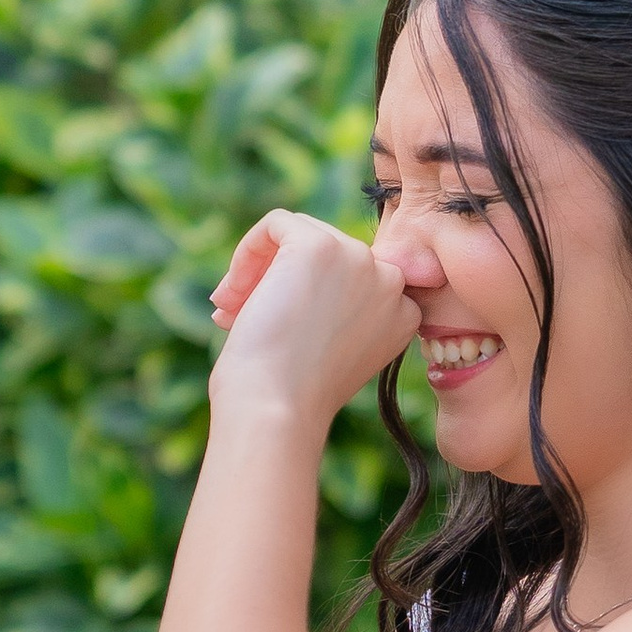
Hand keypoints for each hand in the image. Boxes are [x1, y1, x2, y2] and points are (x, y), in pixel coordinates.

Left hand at [207, 207, 415, 424]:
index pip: (352, 277)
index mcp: (402, 314)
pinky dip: (246, 252)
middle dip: (277, 280)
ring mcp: (358, 259)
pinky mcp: (319, 245)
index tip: (277, 331)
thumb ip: (331, 308)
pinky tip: (229, 294)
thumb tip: (285, 281)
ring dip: (259, 269)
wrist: (276, 407)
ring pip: (300, 233)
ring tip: (229, 310)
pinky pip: (275, 224)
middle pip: (327, 253)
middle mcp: (390, 282)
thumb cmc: (290, 394)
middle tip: (237, 317)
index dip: (307, 297)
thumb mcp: (330, 348)